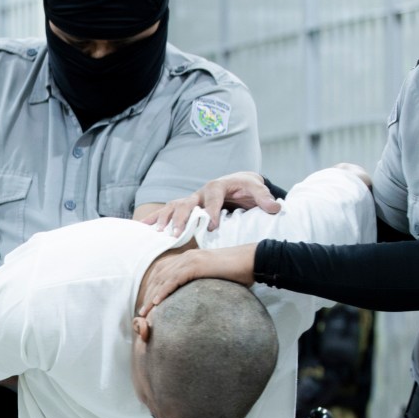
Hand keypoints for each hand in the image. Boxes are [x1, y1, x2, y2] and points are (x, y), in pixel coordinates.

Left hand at [134, 245, 237, 325]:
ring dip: (151, 296)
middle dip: (148, 293)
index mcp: (189, 258)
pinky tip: (157, 303)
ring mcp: (191, 259)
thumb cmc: (238, 272)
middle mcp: (186, 257)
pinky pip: (174, 279)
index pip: (163, 271)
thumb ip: (203, 285)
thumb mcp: (215, 279)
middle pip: (158, 275)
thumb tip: (201, 301)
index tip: (148, 304)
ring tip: (145, 312)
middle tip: (142, 312)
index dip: (153, 287)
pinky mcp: (196, 265)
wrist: (252, 260)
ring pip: (163, 278)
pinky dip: (163, 291)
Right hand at [141, 170, 282, 236]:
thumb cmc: (247, 188)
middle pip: (186, 203)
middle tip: (177, 234)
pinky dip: (153, 219)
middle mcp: (200, 192)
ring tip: (157, 235)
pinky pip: (165, 212)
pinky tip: (142, 229)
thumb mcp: (258, 190)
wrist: (239, 183)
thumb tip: (275, 207)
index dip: (211, 212)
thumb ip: (265, 198)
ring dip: (164, 220)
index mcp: (217, 187)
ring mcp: (190, 199)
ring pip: (172, 207)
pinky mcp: (184, 207)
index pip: (213, 199)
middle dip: (181, 218)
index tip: (211, 226)